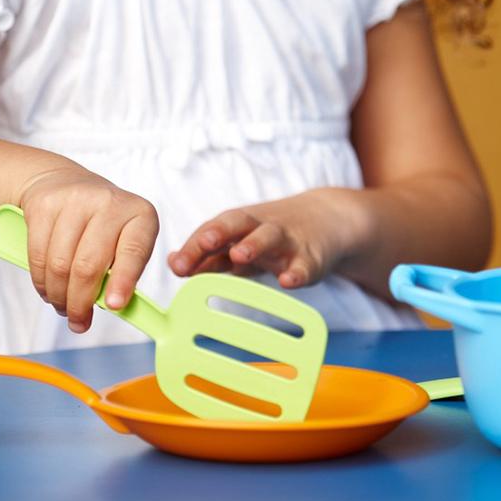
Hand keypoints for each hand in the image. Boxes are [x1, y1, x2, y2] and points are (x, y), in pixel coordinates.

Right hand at [18, 165, 158, 331]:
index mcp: (140, 215)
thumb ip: (122, 273)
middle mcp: (109, 202)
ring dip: (58, 296)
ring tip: (62, 306)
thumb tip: (112, 308)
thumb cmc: (100, 225)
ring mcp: (75, 200)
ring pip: (60, 265)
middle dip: (80, 303)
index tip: (113, 306)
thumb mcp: (122, 241)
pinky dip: (41, 282)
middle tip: (78, 322)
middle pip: (89, 266)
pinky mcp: (44, 205)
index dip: (123, 282)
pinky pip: (38, 256)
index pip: (133, 252)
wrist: (62, 183)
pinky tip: (48, 289)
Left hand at [168, 189, 360, 289]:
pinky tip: (288, 281)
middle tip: (202, 243)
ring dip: (254, 244)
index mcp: (239, 225)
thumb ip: (209, 254)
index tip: (176, 264)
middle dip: (218, 233)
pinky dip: (297, 272)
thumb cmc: (273, 235)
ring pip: (269, 238)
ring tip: (240, 254)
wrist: (327, 220)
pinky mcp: (312, 257)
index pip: (212, 231)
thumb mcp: (240, 241)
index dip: (193, 247)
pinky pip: (305, 265)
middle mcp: (259, 227)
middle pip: (236, 224)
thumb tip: (173, 262)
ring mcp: (287, 240)